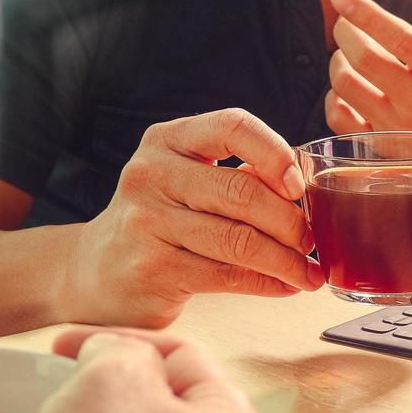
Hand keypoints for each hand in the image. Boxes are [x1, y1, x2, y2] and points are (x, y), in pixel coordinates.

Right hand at [64, 108, 323, 328]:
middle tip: (314, 241)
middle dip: (291, 221)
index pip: (232, 126)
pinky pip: (225, 276)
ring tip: (309, 273)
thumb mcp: (188, 183)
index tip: (301, 185)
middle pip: (241, 192)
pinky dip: (266, 283)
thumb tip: (309, 190)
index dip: (275, 153)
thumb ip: (239, 177)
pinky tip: (285, 286)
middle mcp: (152, 174)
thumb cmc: (160, 222)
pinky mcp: (152, 268)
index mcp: (168, 140)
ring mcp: (146, 222)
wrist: (96, 270)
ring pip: (238, 239)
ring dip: (286, 261)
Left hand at [325, 0, 411, 221]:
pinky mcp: (380, 149)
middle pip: (366, 60)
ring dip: (337, 62)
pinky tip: (347, 87)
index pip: (401, 38)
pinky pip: (338, 119)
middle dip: (346, 33)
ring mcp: (400, 130)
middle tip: (345, 25)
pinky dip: (333, 97)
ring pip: (347, 87)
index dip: (366, 14)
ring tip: (347, 54)